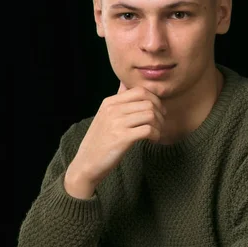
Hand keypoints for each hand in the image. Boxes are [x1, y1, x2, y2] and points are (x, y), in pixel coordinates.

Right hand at [64, 82, 166, 196]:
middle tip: (160, 125)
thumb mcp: (104, 116)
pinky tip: (153, 140)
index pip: (140, 91)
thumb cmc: (99, 141)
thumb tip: (124, 83)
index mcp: (110, 102)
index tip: (158, 111)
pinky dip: (156, 135)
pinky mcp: (122, 138)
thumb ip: (117, 100)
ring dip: (159, 125)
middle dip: (160, 114)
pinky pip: (148, 130)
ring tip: (156, 133)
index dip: (155, 100)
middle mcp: (113, 110)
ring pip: (150, 115)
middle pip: (148, 102)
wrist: (86, 163)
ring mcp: (117, 123)